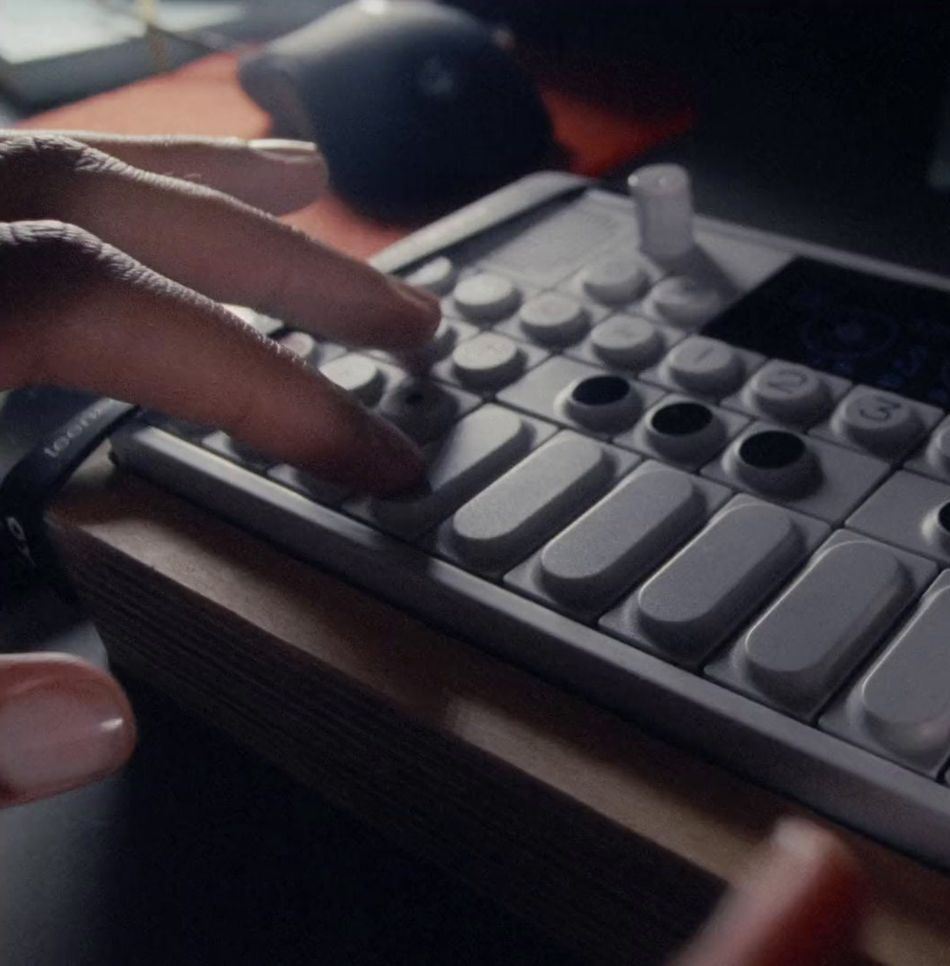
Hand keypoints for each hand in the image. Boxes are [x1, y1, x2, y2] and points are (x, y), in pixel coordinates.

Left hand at [0, 130, 443, 806]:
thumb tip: (92, 727)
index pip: (90, 304)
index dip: (256, 377)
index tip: (373, 451)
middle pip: (88, 201)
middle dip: (279, 262)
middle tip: (408, 319)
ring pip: (33, 158)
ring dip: (189, 180)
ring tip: (306, 191)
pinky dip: (94, 191)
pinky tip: (136, 210)